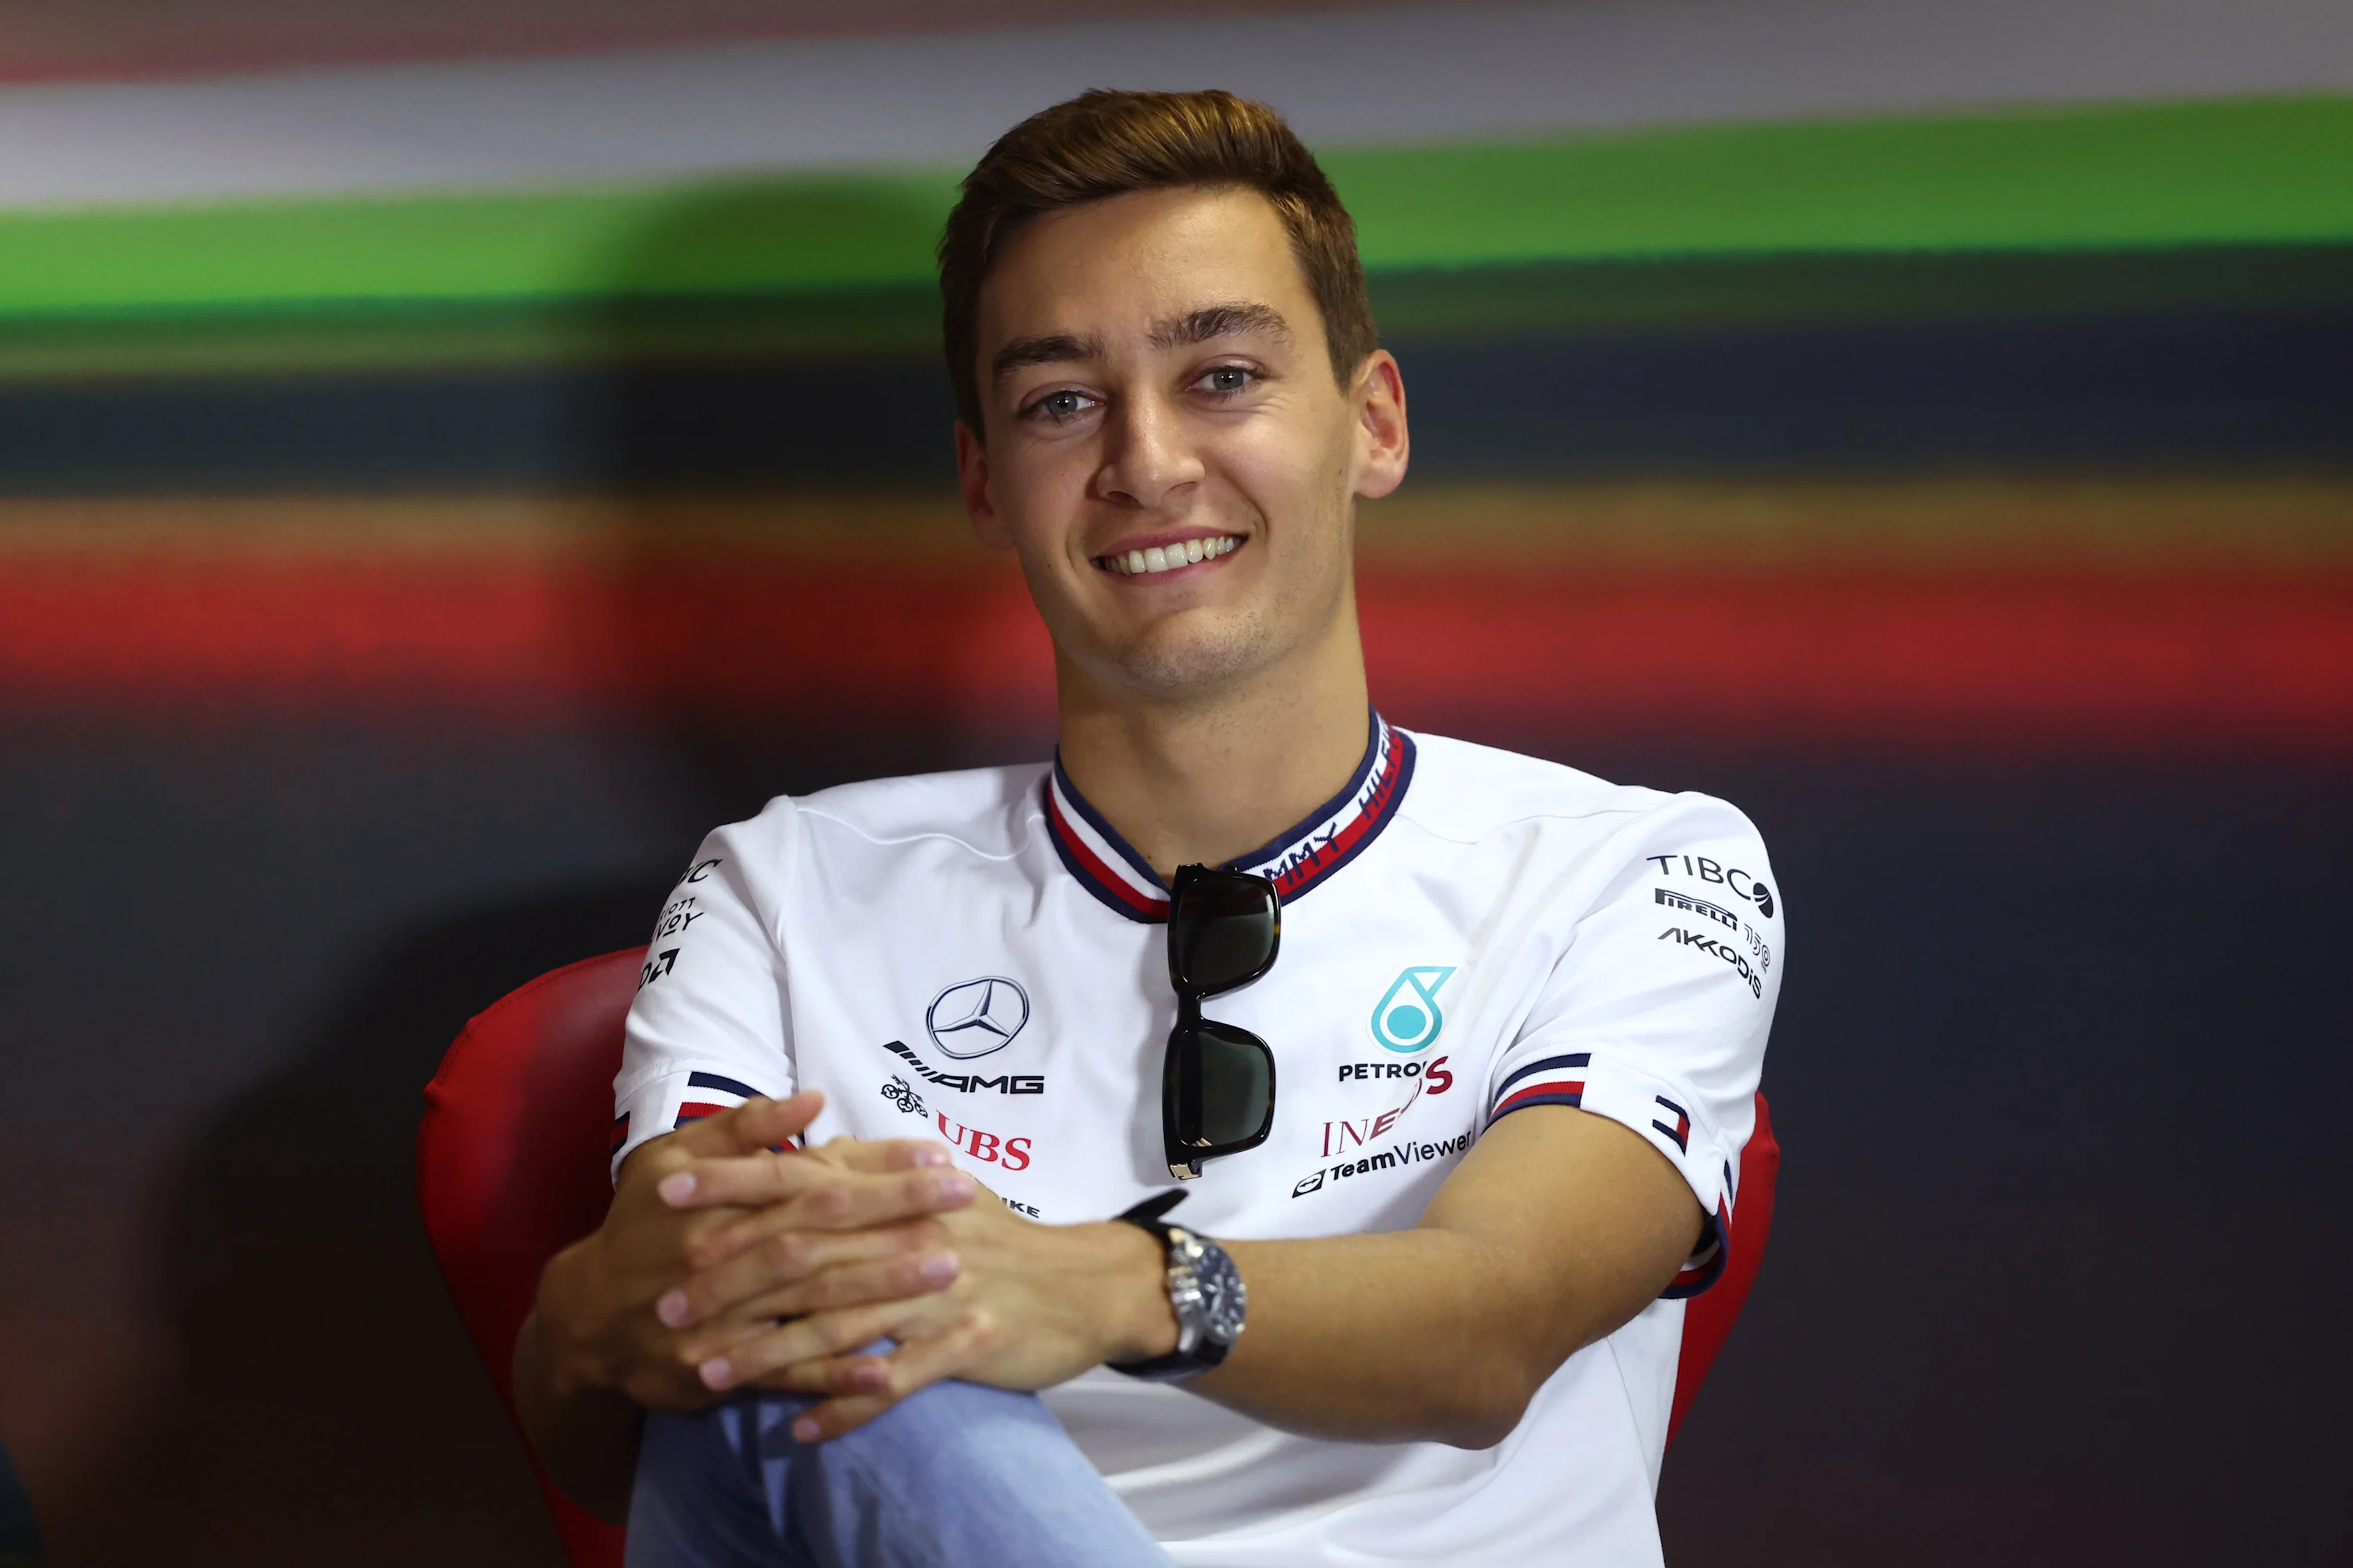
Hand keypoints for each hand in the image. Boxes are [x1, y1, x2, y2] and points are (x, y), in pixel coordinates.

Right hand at [529, 1092, 978, 1410]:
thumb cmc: (642, 1224)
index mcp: (721, 1202)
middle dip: (899, 1216)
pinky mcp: (725, 1371)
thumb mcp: (673, 1160)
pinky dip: (837, 1376)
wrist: (586, 1317)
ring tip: (949, 1271)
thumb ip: (742, 1129)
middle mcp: (727, 1257)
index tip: (940, 1154)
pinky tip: (890, 1373)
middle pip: (825, 1234)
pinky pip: (788, 1374)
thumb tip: (812, 1099)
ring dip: (884, 1289)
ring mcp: (727, 1319)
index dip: (879, 1167)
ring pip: (814, 1303)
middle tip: (967, 1201)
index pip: (815, 1179)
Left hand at [660, 1169, 1179, 1439]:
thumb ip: (871, 1170)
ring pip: (838, 1323)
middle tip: (664, 1304)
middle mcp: (910, 1232)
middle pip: (804, 1252)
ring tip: (708, 1374)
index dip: (731, 1180)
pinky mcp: (964, 1342)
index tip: (664, 1188)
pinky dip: (844, 1405)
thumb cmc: (999, 1238)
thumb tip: (808, 1146)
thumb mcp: (938, 1188)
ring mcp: (937, 1289)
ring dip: (768, 1351)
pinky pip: (894, 1381)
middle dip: (728, 1278)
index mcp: (897, 1190)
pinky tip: (798, 1427)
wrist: (1084, 1284)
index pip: (799, 1176)